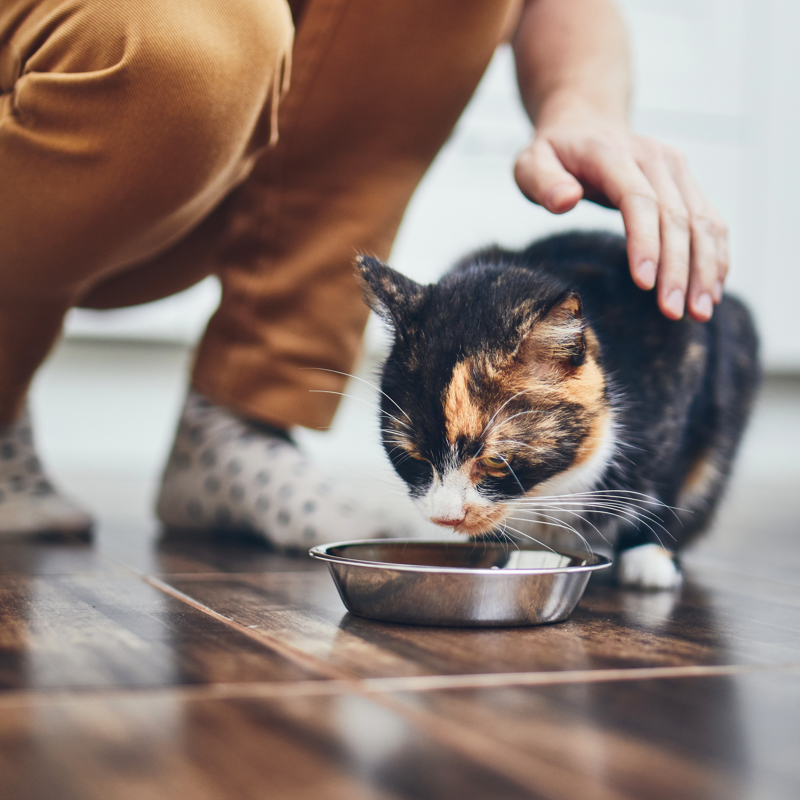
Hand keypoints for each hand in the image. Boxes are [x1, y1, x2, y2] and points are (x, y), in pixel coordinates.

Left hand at [514, 116, 727, 321]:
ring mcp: (675, 169)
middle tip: (673, 311)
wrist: (585, 124)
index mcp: (612, 153)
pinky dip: (715, 256)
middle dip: (678, 268)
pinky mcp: (687, 183)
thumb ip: (542, 182)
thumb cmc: (552, 154)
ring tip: (700, 311)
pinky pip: (710, 221)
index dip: (645, 242)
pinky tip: (712, 290)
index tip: (645, 283)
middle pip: (675, 216)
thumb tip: (566, 200)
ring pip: (701, 220)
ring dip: (705, 268)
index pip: (638, 199)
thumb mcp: (530, 163)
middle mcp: (653, 157)